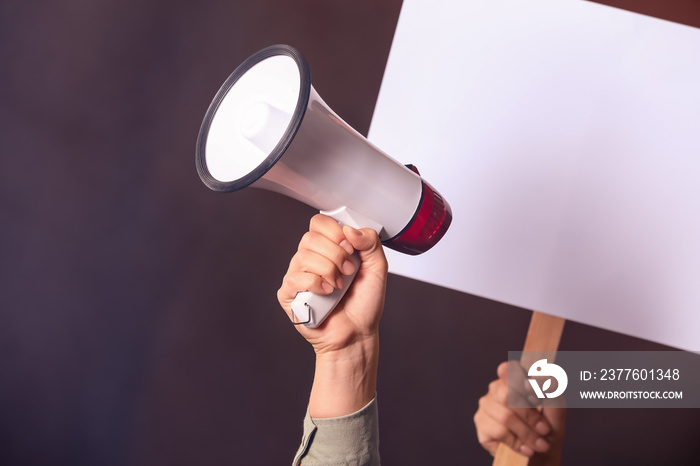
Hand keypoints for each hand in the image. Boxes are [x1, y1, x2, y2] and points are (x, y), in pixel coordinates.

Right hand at [278, 214, 387, 416]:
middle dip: (337, 255)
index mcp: (328, 248)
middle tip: (349, 272)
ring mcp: (297, 275)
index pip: (319, 223)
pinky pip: (296, 277)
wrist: (357, 334)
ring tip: (339, 286)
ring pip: (304, 256)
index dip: (335, 232)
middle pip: (311, 237)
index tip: (350, 248)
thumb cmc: (364, 304)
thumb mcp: (377, 268)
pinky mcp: (289, 293)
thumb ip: (371, 242)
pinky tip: (327, 293)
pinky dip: (316, 283)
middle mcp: (310, 259)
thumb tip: (350, 229)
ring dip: (329, 271)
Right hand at [474, 361, 565, 464]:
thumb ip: (550, 387)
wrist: (542, 454)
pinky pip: (499, 432)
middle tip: (544, 430)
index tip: (536, 397)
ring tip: (540, 444)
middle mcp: (496, 390)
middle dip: (530, 416)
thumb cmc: (547, 426)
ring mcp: (486, 406)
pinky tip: (525, 448)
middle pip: (507, 395)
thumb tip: (534, 380)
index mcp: (512, 380)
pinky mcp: (481, 424)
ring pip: (505, 417)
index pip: (507, 369)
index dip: (519, 381)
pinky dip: (517, 443)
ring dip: (528, 434)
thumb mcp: (556, 405)